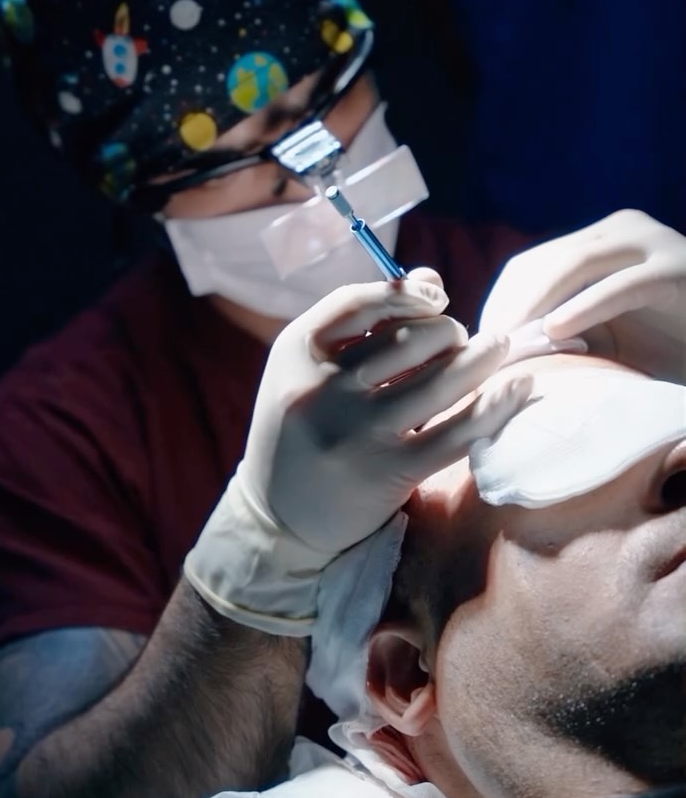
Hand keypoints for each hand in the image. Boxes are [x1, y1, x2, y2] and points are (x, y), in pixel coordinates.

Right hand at [184, 270, 531, 631]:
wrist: (279, 516)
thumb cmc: (306, 426)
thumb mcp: (312, 370)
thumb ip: (363, 325)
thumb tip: (433, 280)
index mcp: (298, 352)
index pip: (361, 301)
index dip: (406, 291)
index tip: (438, 297)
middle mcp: (324, 388)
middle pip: (410, 337)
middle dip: (448, 331)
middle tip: (460, 341)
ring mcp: (357, 432)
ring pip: (441, 380)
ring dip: (482, 357)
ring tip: (498, 348)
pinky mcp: (389, 472)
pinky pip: (457, 432)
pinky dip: (496, 406)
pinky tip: (519, 388)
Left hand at [480, 210, 685, 382]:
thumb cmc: (663, 347)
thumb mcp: (600, 334)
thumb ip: (556, 327)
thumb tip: (493, 348)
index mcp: (600, 240)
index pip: (530, 263)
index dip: (499, 301)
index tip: (478, 343)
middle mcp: (623, 230)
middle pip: (545, 261)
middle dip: (509, 305)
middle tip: (486, 348)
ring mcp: (651, 244)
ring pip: (575, 265)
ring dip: (536, 304)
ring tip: (510, 342)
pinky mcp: (675, 271)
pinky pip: (620, 287)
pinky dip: (584, 308)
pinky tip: (556, 332)